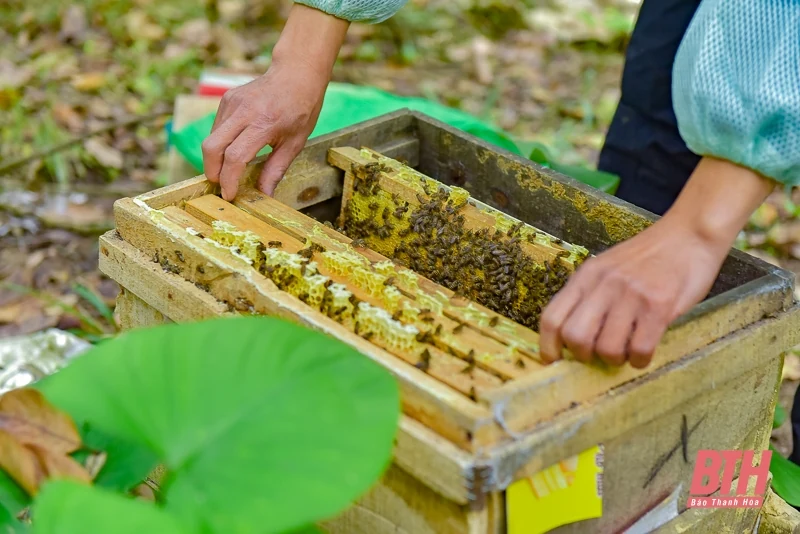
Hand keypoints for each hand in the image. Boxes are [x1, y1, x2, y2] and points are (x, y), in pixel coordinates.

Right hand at [201, 61, 327, 199]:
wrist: (296, 74)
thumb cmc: (301, 109)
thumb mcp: (295, 143)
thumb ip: (275, 170)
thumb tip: (263, 196)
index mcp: (264, 124)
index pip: (236, 156)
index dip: (229, 179)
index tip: (229, 195)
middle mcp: (244, 111)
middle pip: (213, 147)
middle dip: (212, 171)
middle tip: (221, 185)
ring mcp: (232, 102)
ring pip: (211, 138)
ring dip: (215, 159)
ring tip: (229, 170)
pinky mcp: (227, 99)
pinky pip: (216, 128)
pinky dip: (220, 144)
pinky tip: (234, 148)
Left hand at [539, 157, 774, 367]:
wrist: (690, 234)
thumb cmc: (649, 257)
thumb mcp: (607, 268)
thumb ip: (589, 296)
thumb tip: (573, 339)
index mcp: (586, 276)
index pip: (552, 317)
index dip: (548, 346)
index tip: (554, 361)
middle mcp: (603, 284)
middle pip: (574, 337)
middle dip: (584, 356)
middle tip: (598, 355)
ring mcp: (631, 294)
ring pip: (607, 348)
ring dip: (615, 360)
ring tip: (625, 353)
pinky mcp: (659, 305)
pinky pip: (640, 348)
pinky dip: (639, 360)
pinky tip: (643, 353)